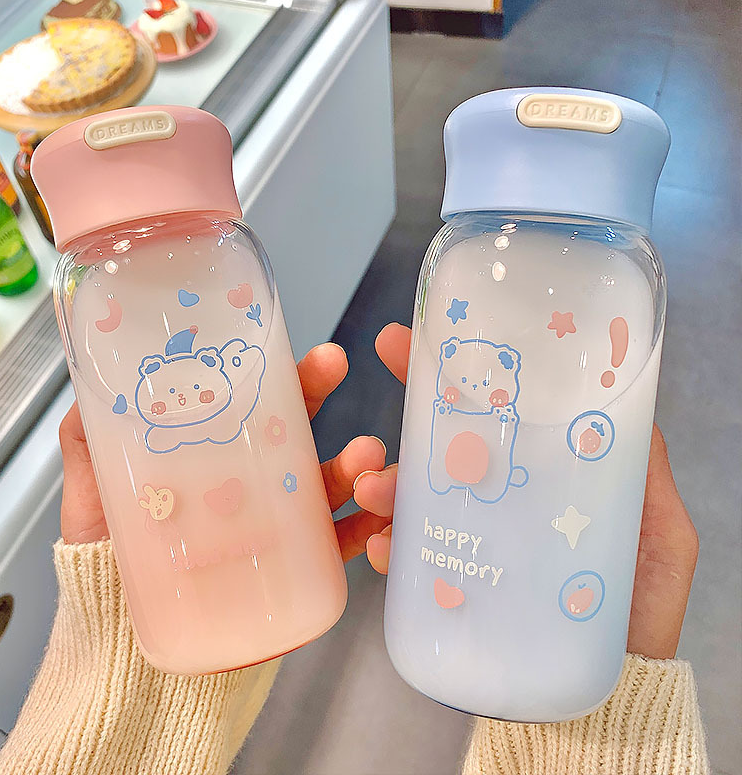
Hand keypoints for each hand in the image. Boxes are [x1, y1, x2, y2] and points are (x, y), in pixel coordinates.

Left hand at [59, 342, 390, 559]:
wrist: (126, 646)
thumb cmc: (111, 565)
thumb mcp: (92, 501)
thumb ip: (88, 449)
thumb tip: (88, 396)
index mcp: (216, 458)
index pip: (252, 405)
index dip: (279, 374)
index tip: (302, 350)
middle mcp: (254, 484)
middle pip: (297, 429)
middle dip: (322, 395)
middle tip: (334, 368)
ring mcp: (279, 525)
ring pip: (330, 484)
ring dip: (357, 465)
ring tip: (364, 459)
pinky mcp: (294, 570)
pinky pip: (339, 549)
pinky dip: (366, 533)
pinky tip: (380, 522)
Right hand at [356, 323, 698, 659]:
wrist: (610, 692)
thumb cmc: (637, 609)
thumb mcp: (658, 532)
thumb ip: (643, 471)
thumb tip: (631, 398)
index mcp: (538, 475)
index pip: (493, 413)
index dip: (453, 375)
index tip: (411, 341)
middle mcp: (500, 500)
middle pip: (444, 447)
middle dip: (404, 418)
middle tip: (385, 391)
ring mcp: (474, 542)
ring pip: (416, 499)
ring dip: (386, 486)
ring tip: (376, 489)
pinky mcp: (454, 587)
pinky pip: (412, 560)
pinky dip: (391, 548)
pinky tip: (384, 547)